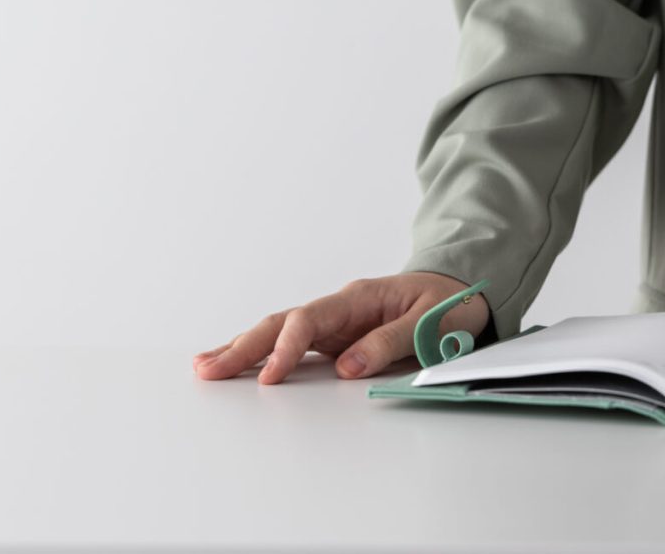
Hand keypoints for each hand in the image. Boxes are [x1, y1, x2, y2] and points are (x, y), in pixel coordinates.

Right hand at [193, 271, 489, 383]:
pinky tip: (236, 364)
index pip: (310, 321)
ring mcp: (332, 322)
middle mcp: (337, 308)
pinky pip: (289, 343)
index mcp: (358, 299)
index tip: (270, 376)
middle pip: (280, 323)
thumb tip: (346, 369)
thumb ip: (388, 343)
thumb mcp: (431, 324)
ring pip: (277, 331)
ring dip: (241, 348)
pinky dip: (260, 353)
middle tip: (208, 368)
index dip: (287, 348)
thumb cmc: (449, 304)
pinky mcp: (333, 337)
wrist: (459, 289)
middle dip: (242, 346)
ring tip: (205, 366)